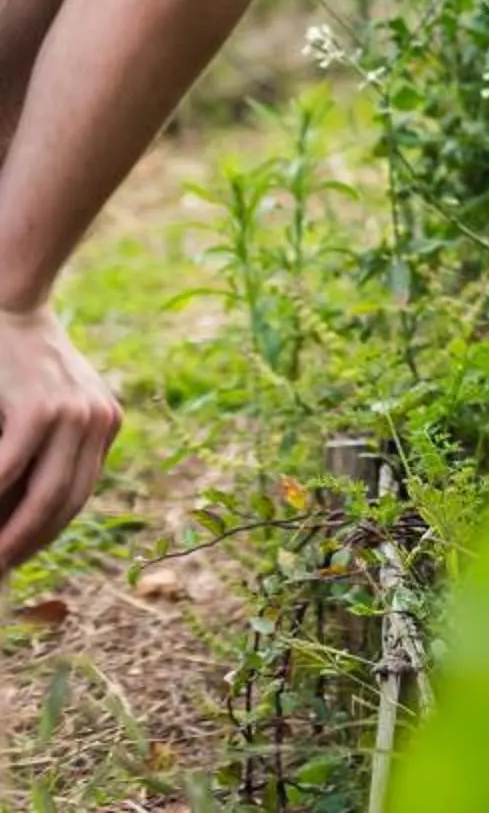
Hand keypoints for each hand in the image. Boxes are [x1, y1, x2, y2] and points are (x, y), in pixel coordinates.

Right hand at [0, 306, 120, 571]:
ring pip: (41, 496)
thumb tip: (18, 511)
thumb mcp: (44, 402)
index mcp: (105, 423)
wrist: (8, 302)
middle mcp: (98, 421)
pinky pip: (8, 471)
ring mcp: (73, 415)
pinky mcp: (39, 410)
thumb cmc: (14, 358)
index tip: (16, 561)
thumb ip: (44, 448)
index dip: (45, 534)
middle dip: (27, 545)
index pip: (77, 495)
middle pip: (64, 504)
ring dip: (9, 535)